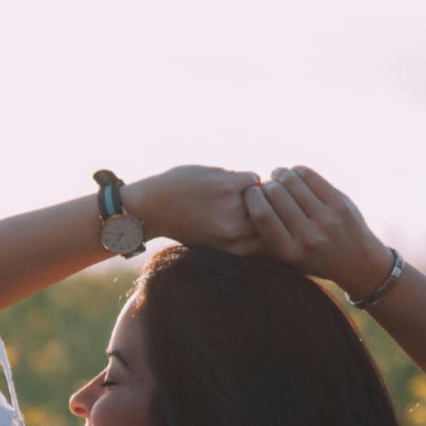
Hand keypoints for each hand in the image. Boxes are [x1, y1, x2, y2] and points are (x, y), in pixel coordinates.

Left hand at [124, 165, 264, 253]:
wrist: (151, 208)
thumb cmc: (183, 223)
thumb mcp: (214, 240)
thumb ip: (240, 235)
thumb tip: (271, 222)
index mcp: (234, 248)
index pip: (272, 238)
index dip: (274, 226)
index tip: (269, 219)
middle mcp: (236, 231)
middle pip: (273, 216)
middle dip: (269, 207)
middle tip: (254, 201)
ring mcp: (232, 207)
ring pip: (265, 195)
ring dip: (255, 191)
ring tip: (234, 192)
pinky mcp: (227, 185)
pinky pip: (253, 178)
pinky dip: (245, 178)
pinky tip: (228, 181)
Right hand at [243, 166, 391, 294]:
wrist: (358, 262)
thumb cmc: (312, 258)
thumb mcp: (287, 257)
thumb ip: (266, 234)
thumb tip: (243, 197)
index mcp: (289, 252)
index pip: (261, 214)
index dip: (252, 197)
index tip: (251, 193)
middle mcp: (308, 236)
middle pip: (275, 194)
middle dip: (266, 185)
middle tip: (267, 186)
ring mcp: (326, 218)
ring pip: (292, 181)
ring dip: (280, 174)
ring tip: (278, 177)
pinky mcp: (340, 203)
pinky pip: (310, 176)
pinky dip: (297, 171)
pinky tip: (295, 176)